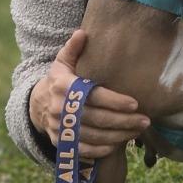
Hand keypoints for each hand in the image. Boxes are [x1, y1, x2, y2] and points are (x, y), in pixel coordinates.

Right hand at [29, 29, 149, 158]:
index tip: (135, 103)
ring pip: (93, 136)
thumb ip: (73, 48)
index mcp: (63, 86)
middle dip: (123, 121)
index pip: (93, 96)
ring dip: (118, 136)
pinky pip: (83, 150)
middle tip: (145, 120)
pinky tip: (117, 144)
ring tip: (137, 131)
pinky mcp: (61, 142)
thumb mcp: (62, 62)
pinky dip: (101, 149)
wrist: (37, 105)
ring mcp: (60, 128)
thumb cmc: (59, 80)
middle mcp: (60, 109)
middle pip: (97, 119)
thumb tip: (82, 33)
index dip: (114, 101)